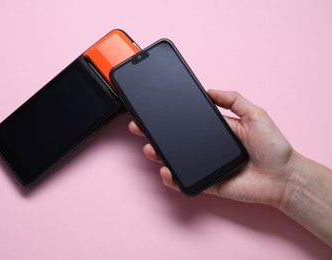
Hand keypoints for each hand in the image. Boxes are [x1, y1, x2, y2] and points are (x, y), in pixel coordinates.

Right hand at [129, 89, 295, 206]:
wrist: (283, 177)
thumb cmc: (273, 146)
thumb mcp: (255, 114)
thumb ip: (233, 99)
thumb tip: (209, 90)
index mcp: (215, 130)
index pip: (187, 122)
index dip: (169, 117)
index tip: (154, 110)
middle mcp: (207, 147)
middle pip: (175, 141)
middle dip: (154, 134)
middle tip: (140, 127)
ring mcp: (205, 166)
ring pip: (175, 160)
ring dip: (158, 154)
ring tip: (149, 148)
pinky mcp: (207, 183)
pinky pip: (185, 182)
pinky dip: (171, 179)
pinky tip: (165, 170)